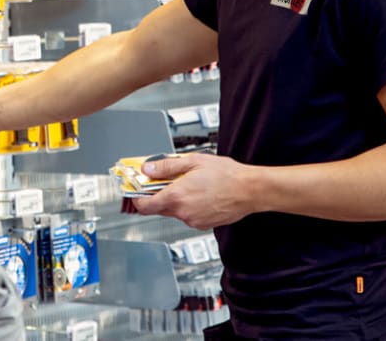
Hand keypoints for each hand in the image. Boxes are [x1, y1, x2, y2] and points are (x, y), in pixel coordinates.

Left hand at [130, 153, 254, 229]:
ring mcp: (193, 221)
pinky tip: (199, 193)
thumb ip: (167, 166)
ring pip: (174, 211)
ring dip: (175, 199)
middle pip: (158, 208)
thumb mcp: (193, 161)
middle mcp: (183, 213)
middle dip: (157, 195)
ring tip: (189, 183)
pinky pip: (188, 215)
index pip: (144, 205)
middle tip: (162, 180)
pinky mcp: (203, 224)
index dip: (136, 198)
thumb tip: (148, 169)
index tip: (135, 189)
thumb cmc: (227, 175)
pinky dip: (188, 205)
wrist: (250, 190)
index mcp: (176, 197)